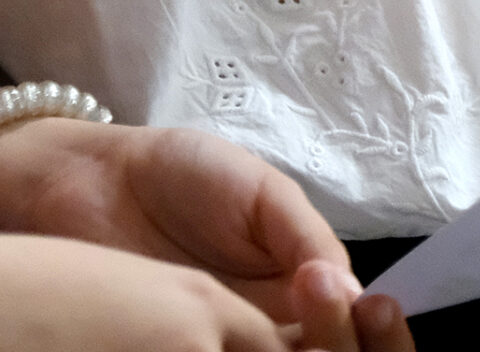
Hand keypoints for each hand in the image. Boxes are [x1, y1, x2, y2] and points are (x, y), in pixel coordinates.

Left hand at [0, 120, 410, 349]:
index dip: (359, 324)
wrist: (90, 183)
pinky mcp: (171, 349)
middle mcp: (267, 318)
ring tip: (285, 339)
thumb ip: (309, 237)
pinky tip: (226, 344)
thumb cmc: (185, 174)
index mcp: (299, 279)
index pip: (346, 316)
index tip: (357, 314)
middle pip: (317, 347)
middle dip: (331, 342)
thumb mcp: (264, 193)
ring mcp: (217, 340)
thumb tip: (354, 294)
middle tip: (314, 325)